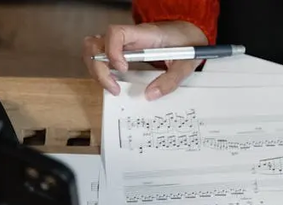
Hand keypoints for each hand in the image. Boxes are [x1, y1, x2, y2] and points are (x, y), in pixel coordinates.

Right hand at [83, 21, 208, 99]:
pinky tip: (114, 81)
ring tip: (112, 86)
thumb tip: (151, 94)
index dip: (113, 51)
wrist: (189, 34)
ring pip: (94, 49)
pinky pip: (102, 57)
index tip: (123, 69)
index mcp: (144, 34)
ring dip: (97, 69)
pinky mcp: (121, 51)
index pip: (116, 33)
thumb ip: (170, 80)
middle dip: (98, 67)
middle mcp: (128, 36)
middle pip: (96, 43)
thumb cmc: (186, 43)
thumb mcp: (185, 64)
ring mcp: (122, 43)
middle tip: (114, 87)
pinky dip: (102, 71)